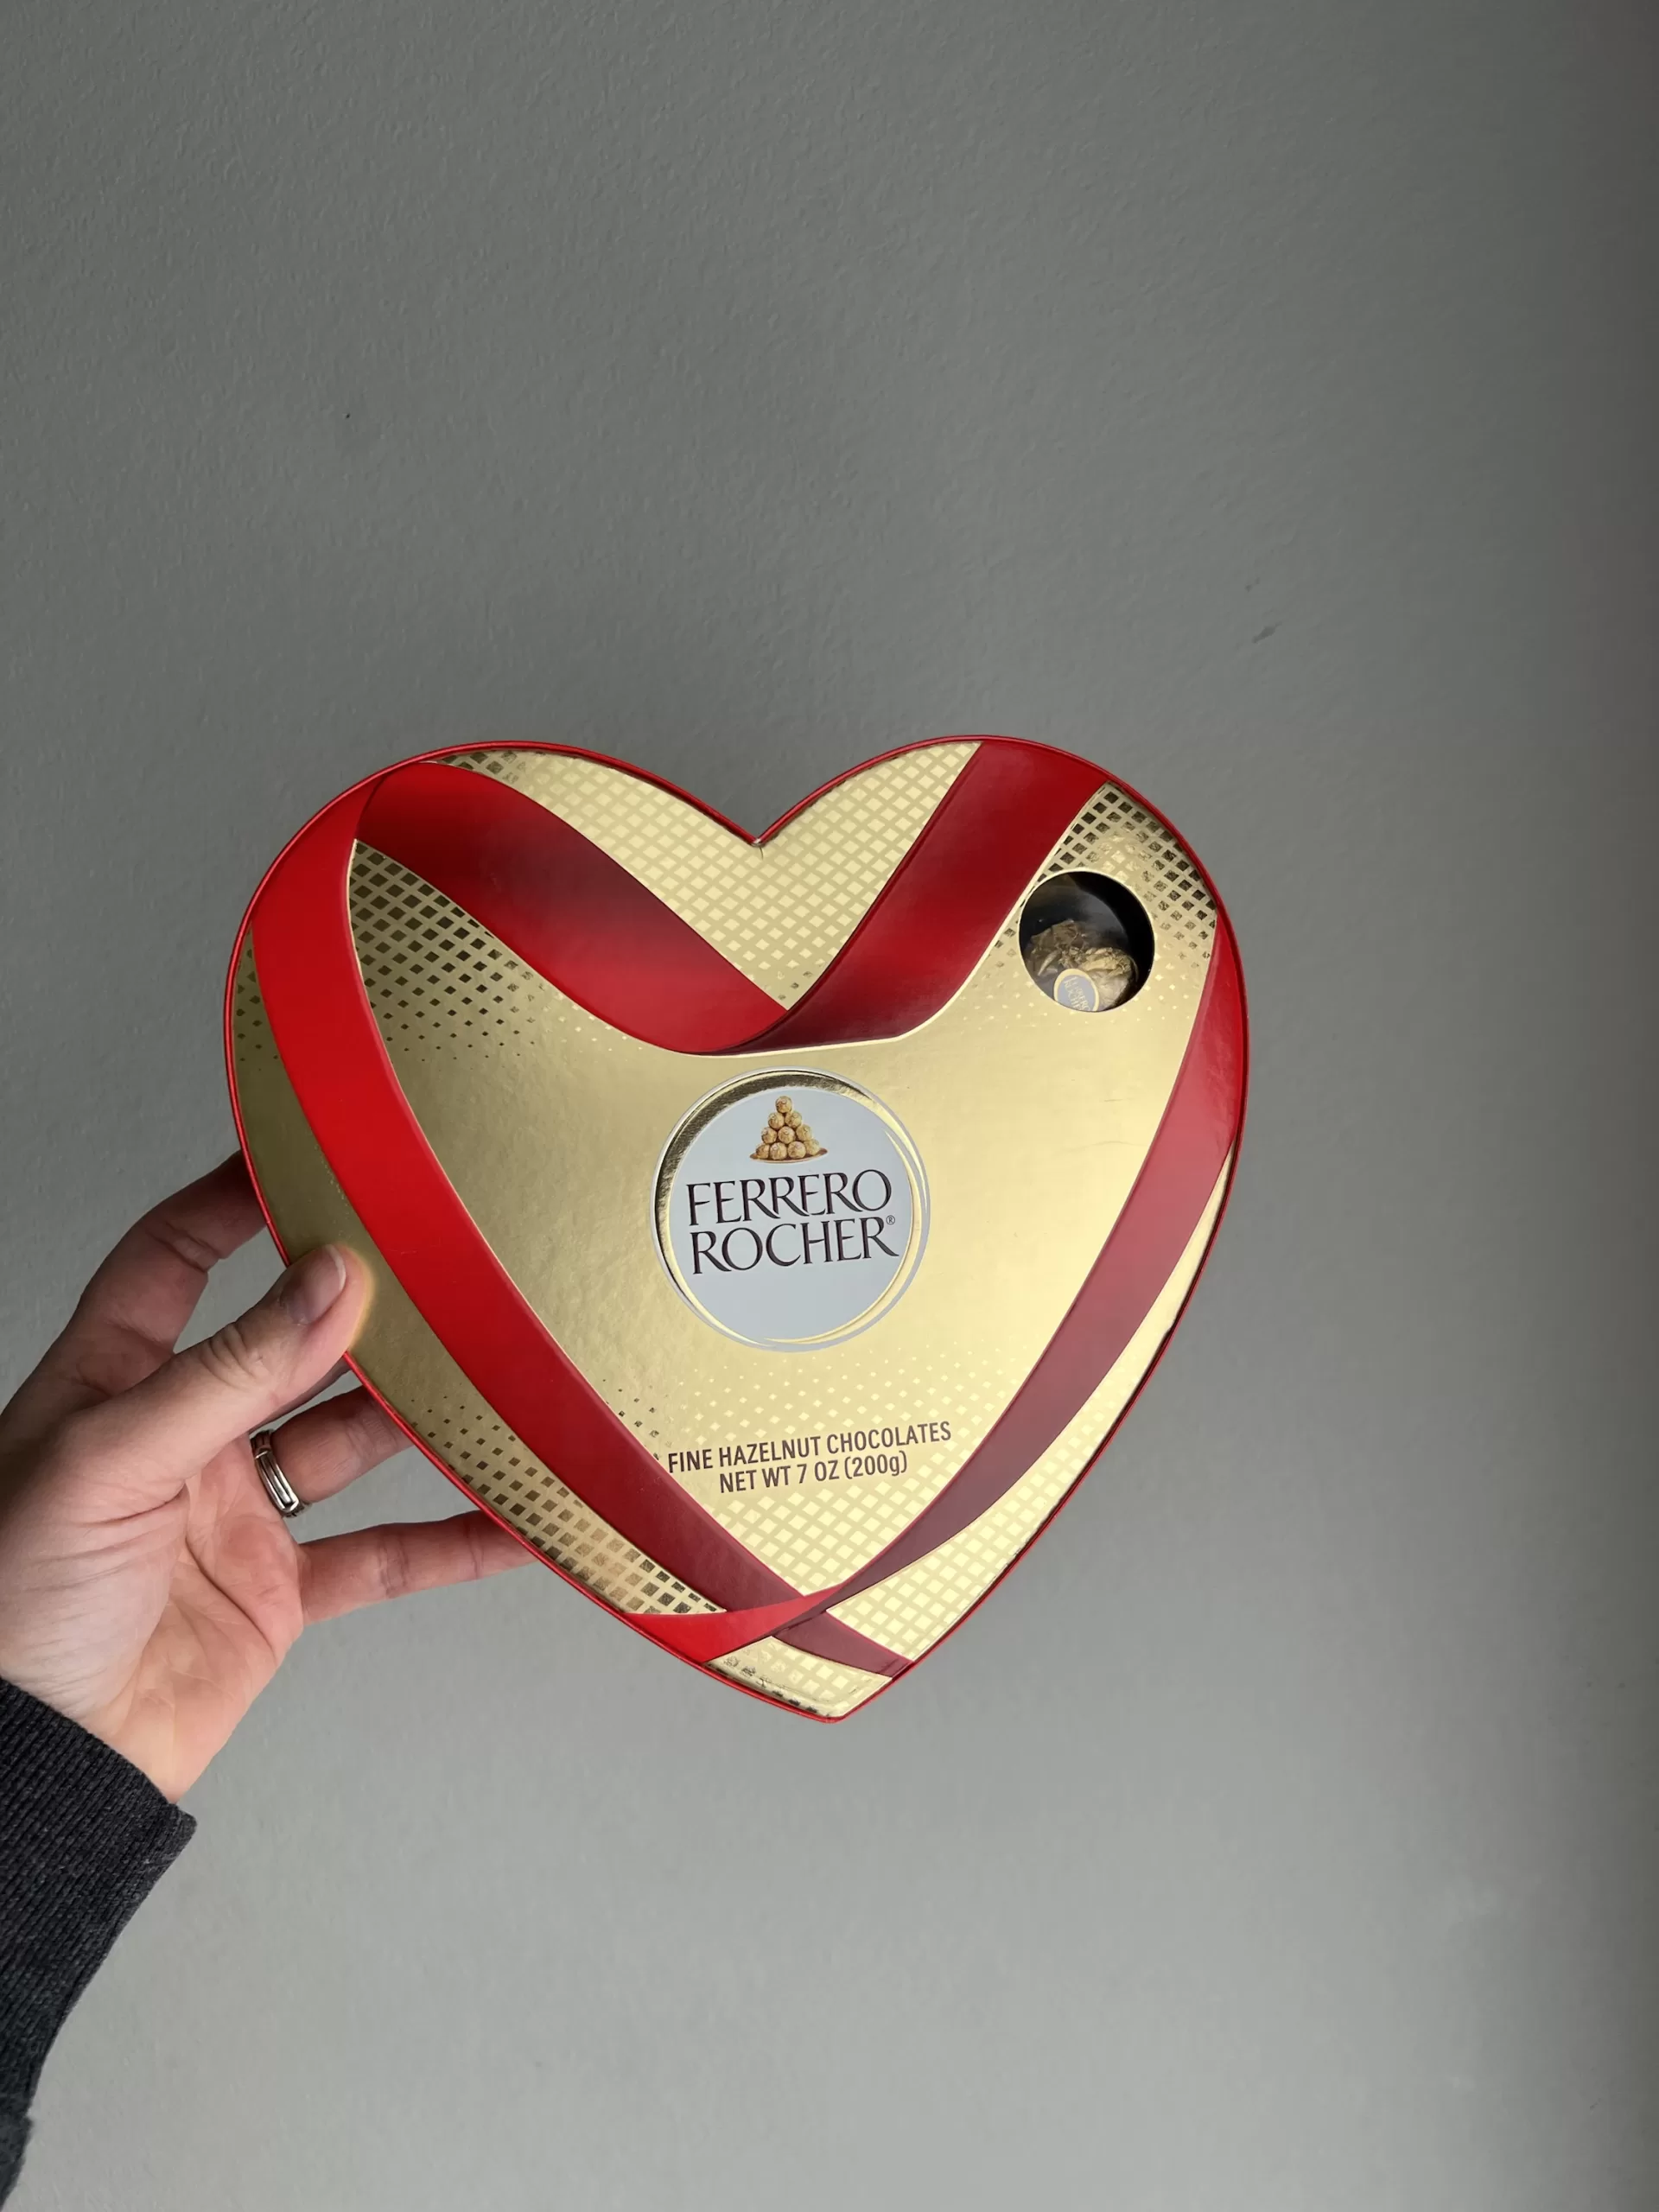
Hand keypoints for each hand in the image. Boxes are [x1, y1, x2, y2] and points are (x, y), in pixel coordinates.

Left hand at [0, 1155, 527, 1798]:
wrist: (32, 1769)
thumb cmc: (15, 1606)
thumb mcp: (110, 1462)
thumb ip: (229, 1373)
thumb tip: (330, 1280)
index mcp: (113, 1383)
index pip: (173, 1260)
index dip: (232, 1203)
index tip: (309, 1156)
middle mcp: (182, 1436)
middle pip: (290, 1344)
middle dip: (365, 1307)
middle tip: (446, 1263)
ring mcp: (236, 1514)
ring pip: (353, 1441)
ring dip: (426, 1417)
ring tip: (502, 1373)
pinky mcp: (279, 1593)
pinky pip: (381, 1554)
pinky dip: (452, 1541)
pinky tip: (513, 1521)